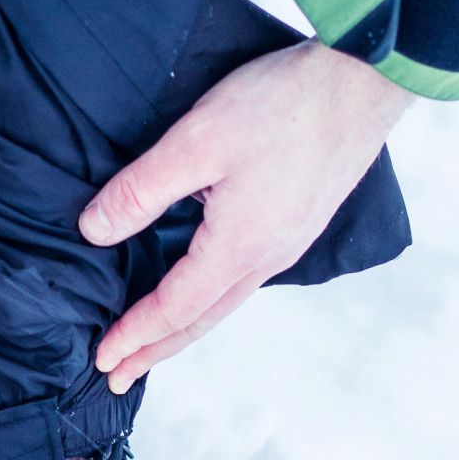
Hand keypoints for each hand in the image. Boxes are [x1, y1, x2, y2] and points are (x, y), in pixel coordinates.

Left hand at [80, 40, 412, 393]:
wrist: (364, 80)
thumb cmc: (285, 104)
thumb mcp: (196, 140)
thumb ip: (141, 190)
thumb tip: (94, 231)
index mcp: (238, 248)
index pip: (174, 309)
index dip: (134, 335)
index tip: (102, 358)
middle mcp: (266, 259)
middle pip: (200, 322)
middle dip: (155, 352)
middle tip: (119, 378)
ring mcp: (287, 244)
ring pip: (223, 304)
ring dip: (182, 330)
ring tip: (152, 346)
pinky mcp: (297, 224)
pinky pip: (243, 281)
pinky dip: (209, 302)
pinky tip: (200, 293)